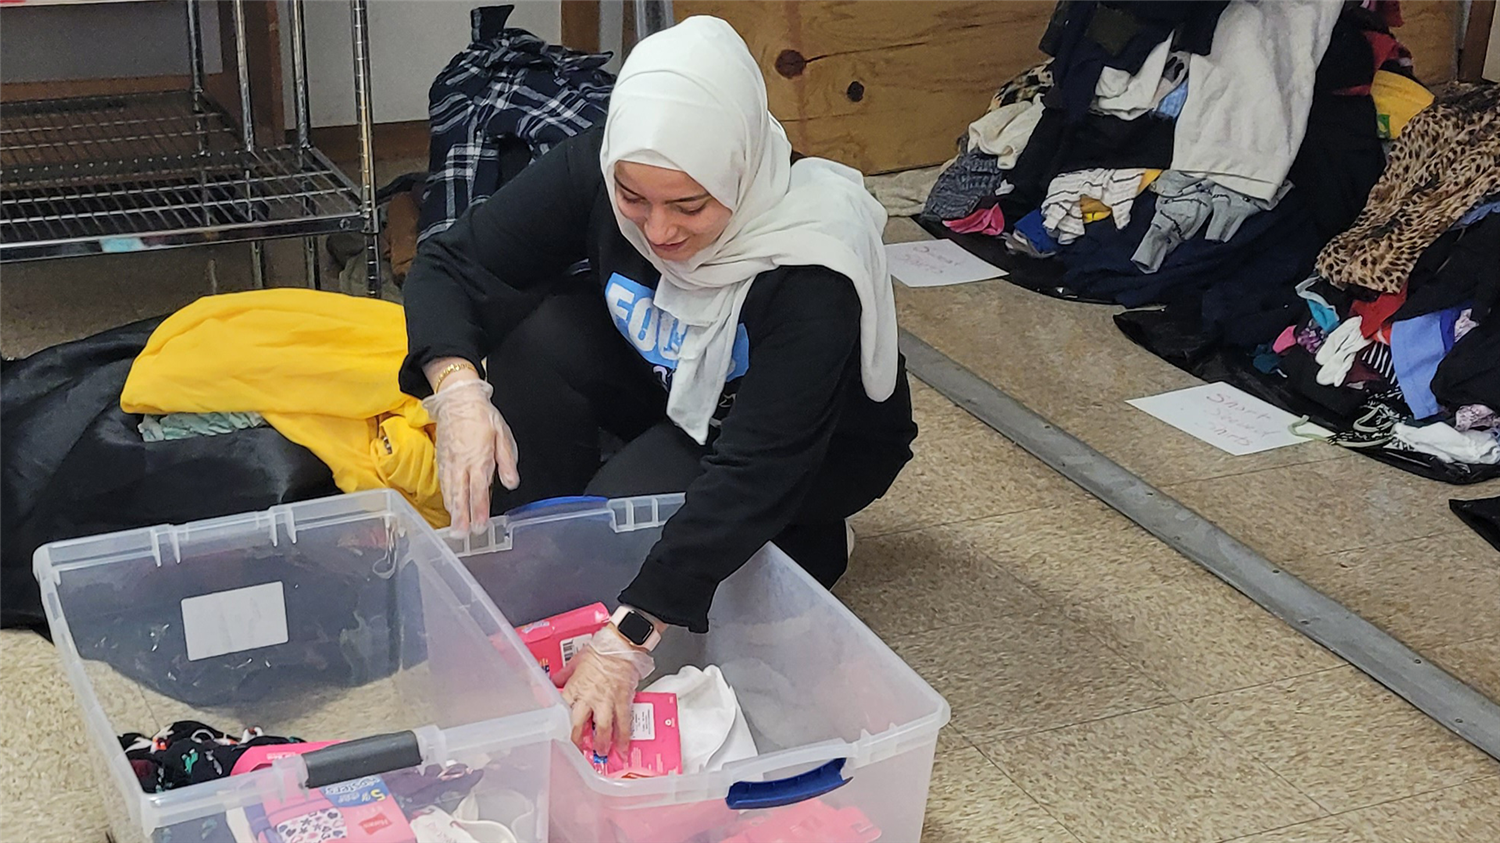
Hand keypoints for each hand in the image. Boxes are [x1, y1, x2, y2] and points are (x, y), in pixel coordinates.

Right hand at [422, 378, 519, 532]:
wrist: (457, 399)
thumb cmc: (481, 415)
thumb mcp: (502, 435)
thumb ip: (506, 461)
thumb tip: (511, 482)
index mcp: (479, 458)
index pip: (479, 490)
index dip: (479, 510)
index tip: (480, 526)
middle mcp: (462, 463)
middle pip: (461, 495)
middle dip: (462, 517)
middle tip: (462, 536)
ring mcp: (449, 462)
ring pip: (450, 491)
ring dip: (453, 511)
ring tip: (455, 529)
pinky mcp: (442, 459)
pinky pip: (444, 482)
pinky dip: (446, 497)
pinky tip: (449, 506)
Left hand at [557, 626, 654, 754]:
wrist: (621, 645)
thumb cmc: (601, 650)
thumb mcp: (577, 661)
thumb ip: (565, 674)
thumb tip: (555, 681)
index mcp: (575, 687)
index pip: (562, 710)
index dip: (559, 723)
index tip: (558, 732)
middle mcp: (589, 697)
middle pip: (579, 725)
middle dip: (577, 741)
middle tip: (578, 750)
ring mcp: (607, 701)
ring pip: (603, 729)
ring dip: (601, 744)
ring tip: (601, 753)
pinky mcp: (623, 701)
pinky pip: (624, 724)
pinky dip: (624, 738)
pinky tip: (623, 748)